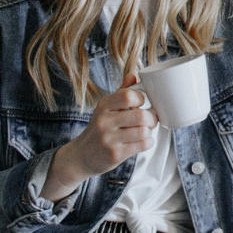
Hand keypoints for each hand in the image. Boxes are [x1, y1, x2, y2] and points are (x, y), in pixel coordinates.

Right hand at [43, 74, 156, 200]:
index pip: (129, 95)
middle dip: (152, 118)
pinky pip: (143, 145)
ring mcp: (109, 139)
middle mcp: (104, 121)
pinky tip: (143, 141)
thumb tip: (133, 75)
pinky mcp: (115, 155)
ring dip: (150, 131)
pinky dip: (148, 142)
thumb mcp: (105, 109)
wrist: (80, 156)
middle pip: (141, 115)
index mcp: (103, 105)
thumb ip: (121, 93)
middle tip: (151, 121)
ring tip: (145, 132)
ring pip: (143, 131)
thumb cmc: (98, 130)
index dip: (142, 98)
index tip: (142, 104)